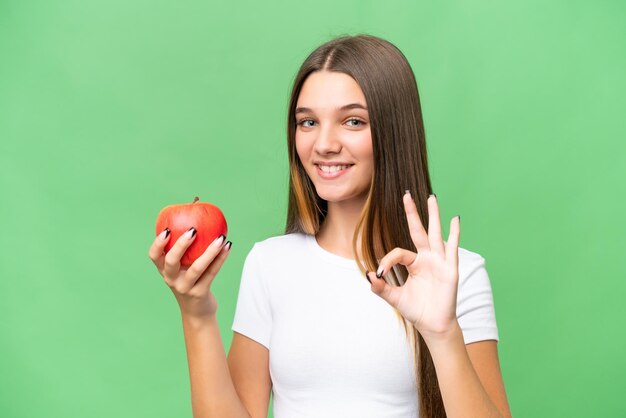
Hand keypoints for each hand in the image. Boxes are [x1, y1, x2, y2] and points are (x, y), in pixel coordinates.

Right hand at [148, 227, 231, 318]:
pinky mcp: (200, 293)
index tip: (167, 230)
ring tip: (221, 238)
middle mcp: (172, 279)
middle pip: (172, 261)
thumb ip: (185, 252)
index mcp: (165, 271)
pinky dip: (221, 258)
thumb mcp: (182, 270)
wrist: (197, 313)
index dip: (158, 243)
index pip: (154, 256)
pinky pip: (212, 272)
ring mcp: (186, 287)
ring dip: (210, 251)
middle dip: (181, 245)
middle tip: (193, 230)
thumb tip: (198, 220)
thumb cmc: (190, 282)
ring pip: (197, 268)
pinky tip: (228, 246)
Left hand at [366, 192, 459, 341]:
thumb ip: (380, 287)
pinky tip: (455, 219)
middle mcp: (427, 258)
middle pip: (418, 230)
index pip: (398, 253)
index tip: (381, 274)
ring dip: (433, 215)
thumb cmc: (416, 310)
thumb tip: (369, 274)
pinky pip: (452, 248)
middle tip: (406, 194)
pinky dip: (454, 233)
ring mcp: (439, 261)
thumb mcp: (394, 297)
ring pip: (435, 233)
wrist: (433, 325)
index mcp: (414, 263)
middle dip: (412, 213)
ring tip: (432, 197)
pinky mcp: (450, 268)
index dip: (387, 261)